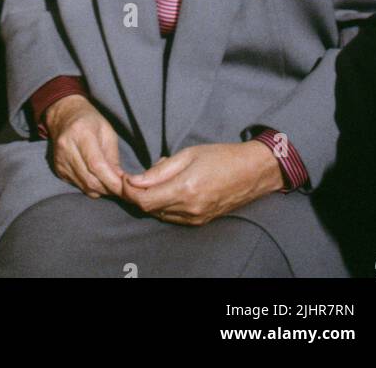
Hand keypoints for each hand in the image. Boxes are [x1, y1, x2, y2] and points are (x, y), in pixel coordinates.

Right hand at [45, 95, 125, 198]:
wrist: (64, 117)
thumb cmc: (90, 122)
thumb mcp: (108, 133)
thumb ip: (114, 158)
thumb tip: (121, 182)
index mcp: (80, 133)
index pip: (96, 165)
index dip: (111, 181)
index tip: (124, 188)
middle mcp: (66, 147)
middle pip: (90, 180)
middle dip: (109, 188)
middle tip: (121, 187)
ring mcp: (60, 160)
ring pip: (85, 187)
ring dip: (101, 189)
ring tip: (110, 182)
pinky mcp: (58, 169)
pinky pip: (79, 186)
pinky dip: (91, 187)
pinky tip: (97, 178)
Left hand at [120, 141, 283, 225]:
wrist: (252, 172)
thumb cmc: (220, 156)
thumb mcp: (188, 154)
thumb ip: (160, 170)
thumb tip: (135, 179)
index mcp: (185, 190)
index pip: (144, 200)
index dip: (129, 191)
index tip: (123, 178)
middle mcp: (189, 209)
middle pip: (150, 209)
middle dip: (136, 195)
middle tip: (132, 177)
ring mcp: (196, 218)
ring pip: (160, 214)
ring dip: (150, 200)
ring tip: (152, 179)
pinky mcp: (201, 221)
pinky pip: (173, 217)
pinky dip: (163, 205)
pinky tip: (167, 188)